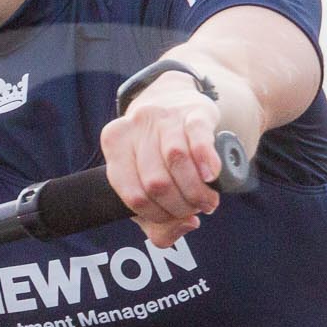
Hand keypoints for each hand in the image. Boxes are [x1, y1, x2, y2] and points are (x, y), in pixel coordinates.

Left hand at [98, 73, 223, 247]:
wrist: (176, 100)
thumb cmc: (158, 153)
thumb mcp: (146, 185)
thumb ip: (158, 223)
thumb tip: (187, 225)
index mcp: (114, 145)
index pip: (133, 195)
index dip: (158, 215)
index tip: (175, 218)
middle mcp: (135, 126)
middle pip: (156, 182)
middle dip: (181, 206)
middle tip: (196, 210)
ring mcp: (164, 116)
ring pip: (176, 161)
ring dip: (196, 191)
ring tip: (207, 201)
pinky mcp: (193, 111)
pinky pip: (198, 139)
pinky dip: (206, 163)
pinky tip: (212, 177)